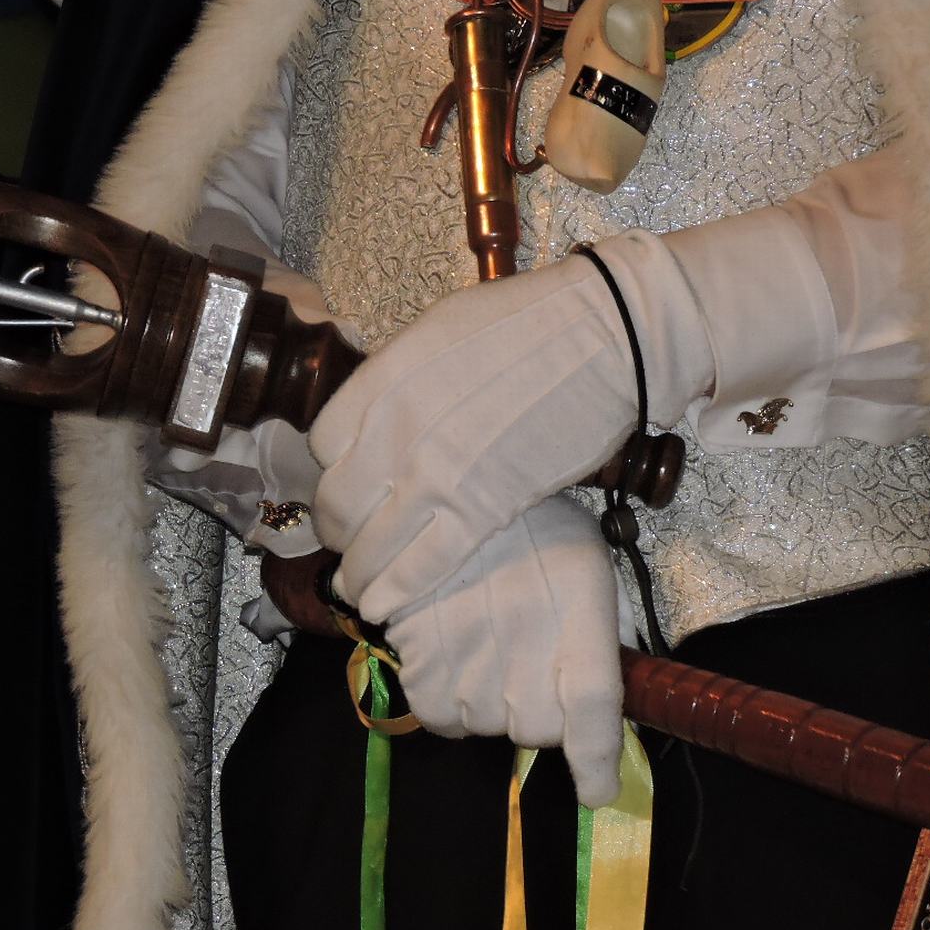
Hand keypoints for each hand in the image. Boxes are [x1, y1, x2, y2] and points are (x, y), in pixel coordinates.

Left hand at [309, 236, 713, 622]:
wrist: (606, 337)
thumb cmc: (533, 323)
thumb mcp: (441, 331)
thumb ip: (400, 377)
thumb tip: (383, 409)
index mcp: (383, 380)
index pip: (323, 446)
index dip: (332, 472)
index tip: (350, 485)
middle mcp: (396, 430)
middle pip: (337, 503)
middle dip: (338, 531)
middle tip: (351, 543)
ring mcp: (436, 475)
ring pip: (369, 545)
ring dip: (358, 574)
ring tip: (359, 590)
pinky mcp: (480, 511)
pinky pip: (421, 566)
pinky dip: (394, 591)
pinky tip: (382, 606)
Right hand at [384, 495, 623, 805]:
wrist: (451, 482)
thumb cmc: (533, 523)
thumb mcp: (586, 565)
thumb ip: (603, 629)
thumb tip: (613, 691)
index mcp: (580, 617)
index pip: (593, 711)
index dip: (597, 762)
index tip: (598, 792)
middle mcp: (526, 643)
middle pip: (536, 728)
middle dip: (540, 713)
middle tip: (530, 666)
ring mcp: (470, 652)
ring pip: (484, 724)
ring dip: (490, 707)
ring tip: (489, 656)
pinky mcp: (419, 650)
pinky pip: (436, 713)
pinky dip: (446, 704)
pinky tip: (453, 666)